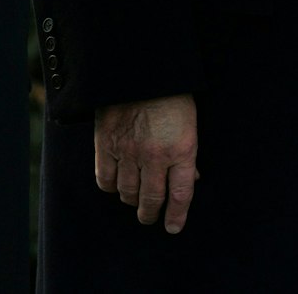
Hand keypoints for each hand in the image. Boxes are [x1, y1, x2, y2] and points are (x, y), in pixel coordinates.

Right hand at [93, 94, 198, 230]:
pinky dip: (111, 187)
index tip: (173, 228)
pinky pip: (106, 179)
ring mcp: (129, 152)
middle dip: (151, 214)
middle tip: (150, 217)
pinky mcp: (106, 145)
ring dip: (132, 201)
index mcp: (182, 149)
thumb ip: (187, 153)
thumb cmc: (171, 94)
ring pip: (128, 193)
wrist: (140, 69)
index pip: (180, 195)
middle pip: (152, 200)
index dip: (177, 216)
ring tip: (134, 200)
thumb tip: (191, 179)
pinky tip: (116, 184)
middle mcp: (155, 156)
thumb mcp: (190, 123)